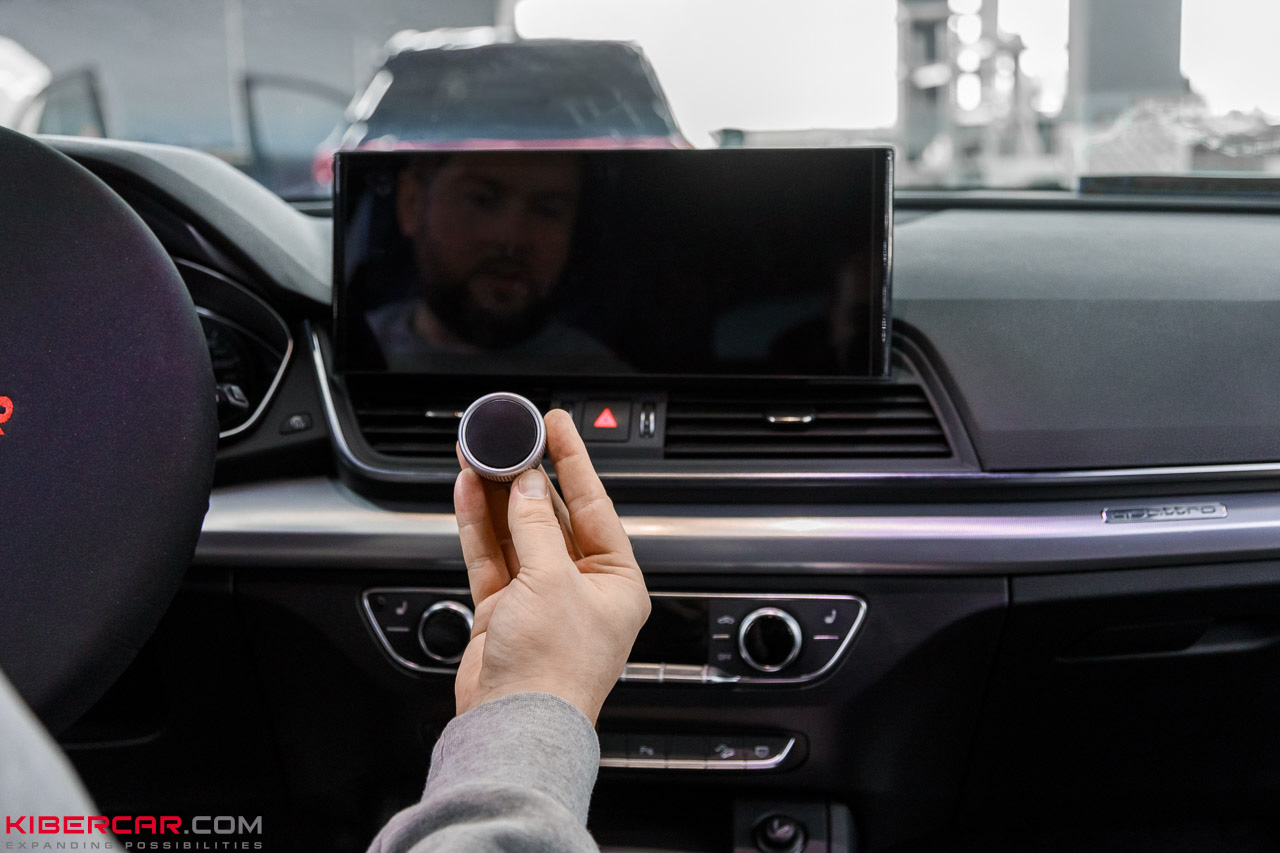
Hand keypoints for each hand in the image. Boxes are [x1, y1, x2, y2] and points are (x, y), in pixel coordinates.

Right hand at [452, 408, 649, 723]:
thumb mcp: (552, 581)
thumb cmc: (554, 669)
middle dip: (529, 477)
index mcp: (616, 580)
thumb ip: (535, 527)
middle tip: (510, 439)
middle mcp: (581, 586)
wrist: (514, 724)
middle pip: (552, 516)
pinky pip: (491, 556)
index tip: (556, 425)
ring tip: (481, 456)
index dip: (573, 460)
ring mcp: (540, 598)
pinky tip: (468, 492)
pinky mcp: (504, 610)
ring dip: (498, 496)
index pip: (594, 504)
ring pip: (516, 533)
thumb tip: (527, 485)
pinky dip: (478, 525)